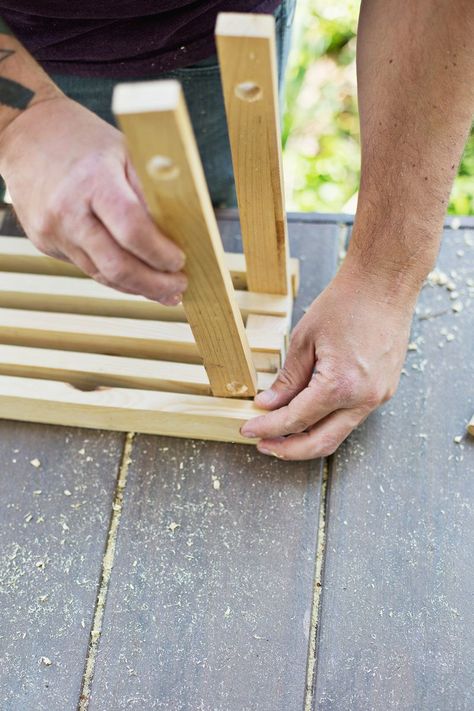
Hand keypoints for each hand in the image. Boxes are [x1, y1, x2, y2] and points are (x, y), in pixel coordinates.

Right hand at [0, 96, 186, 304]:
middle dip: (154, 284)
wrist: (25, 131)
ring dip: (137, 287)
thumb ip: (148, 195)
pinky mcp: (45, 242)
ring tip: (163, 290)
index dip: (160, 254)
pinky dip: (114, 275)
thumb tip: (174, 237)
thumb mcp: (125, 152)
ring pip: (102, 275)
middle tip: (178, 286)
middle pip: (117, 266)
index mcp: (93, 180)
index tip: (180, 262)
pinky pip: (87, 267)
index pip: (133, 231)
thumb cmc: (82, 138)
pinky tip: (135, 277)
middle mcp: (68, 210)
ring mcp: (53, 231)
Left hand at [241, 257, 417, 459]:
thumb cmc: (346, 302)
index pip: (296, 420)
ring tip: (280, 431)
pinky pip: (351, 417)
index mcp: (340, 385)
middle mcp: (363, 398)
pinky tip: (307, 412)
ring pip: (337, 433)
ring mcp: (377, 397)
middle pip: (321, 443)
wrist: (384, 283)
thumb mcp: (304, 339)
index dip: (268, 428)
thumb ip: (287, 378)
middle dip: (288, 449)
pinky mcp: (383, 391)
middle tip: (263, 444)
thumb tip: (268, 405)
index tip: (248, 428)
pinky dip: (326, 421)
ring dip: (307, 438)